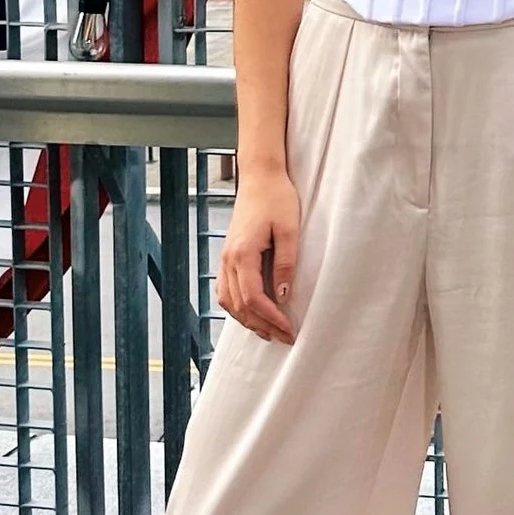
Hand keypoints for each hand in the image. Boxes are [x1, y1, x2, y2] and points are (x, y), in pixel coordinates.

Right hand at [219, 166, 300, 342]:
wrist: (260, 177)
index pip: (253, 298)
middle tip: (285, 338)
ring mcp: (225, 258)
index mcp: (242, 253)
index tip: (289, 330)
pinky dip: (238, 307)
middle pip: (239, 305)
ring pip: (228, 301)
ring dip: (248, 320)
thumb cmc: (277, 198)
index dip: (271, 318)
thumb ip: (285, 263)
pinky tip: (253, 313)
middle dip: (262, 325)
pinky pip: (226, 290)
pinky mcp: (228, 255)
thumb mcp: (289, 230)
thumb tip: (283, 296)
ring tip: (270, 332)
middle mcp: (228, 259)